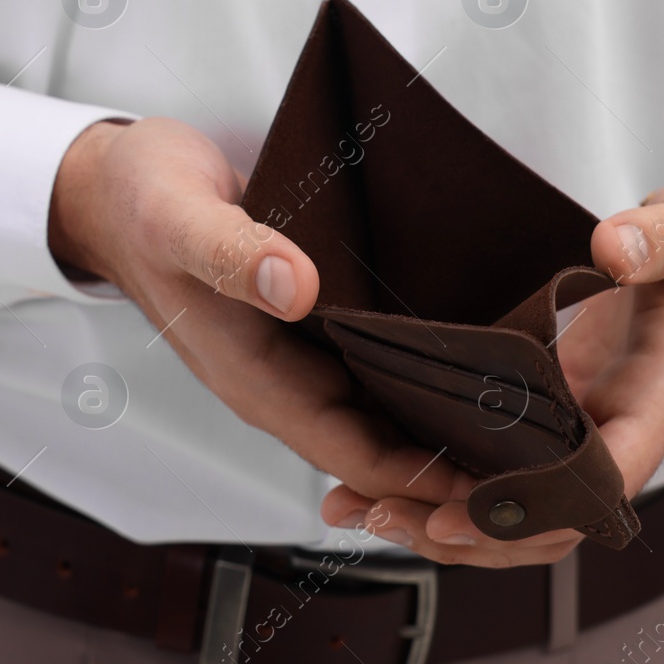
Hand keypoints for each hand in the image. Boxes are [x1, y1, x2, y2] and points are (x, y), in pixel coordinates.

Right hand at [49, 118, 520, 561]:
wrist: (117, 186)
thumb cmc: (141, 207)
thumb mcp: (179, 221)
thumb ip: (234, 254)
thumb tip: (296, 287)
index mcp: (254, 379)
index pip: (353, 449)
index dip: (423, 473)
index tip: (496, 478)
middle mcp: (286, 378)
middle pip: (383, 442)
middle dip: (457, 458)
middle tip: (547, 453)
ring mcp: (302, 354)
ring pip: (389, 405)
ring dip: (452, 415)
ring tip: (540, 410)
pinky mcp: (318, 320)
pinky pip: (384, 359)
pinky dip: (432, 364)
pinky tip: (489, 347)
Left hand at [319, 169, 663, 562]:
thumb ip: (663, 236)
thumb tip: (614, 247)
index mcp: (659, 400)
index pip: (599, 482)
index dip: (533, 509)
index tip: (464, 515)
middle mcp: (618, 431)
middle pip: (545, 520)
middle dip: (465, 532)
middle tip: (383, 515)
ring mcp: (583, 427)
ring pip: (515, 505)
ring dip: (440, 518)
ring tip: (357, 510)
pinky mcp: (555, 411)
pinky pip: (500, 463)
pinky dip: (444, 478)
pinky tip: (378, 475)